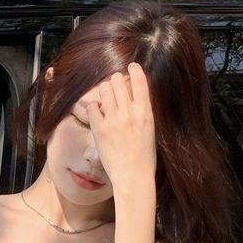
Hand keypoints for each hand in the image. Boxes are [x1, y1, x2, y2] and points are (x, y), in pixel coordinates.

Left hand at [83, 63, 155, 195]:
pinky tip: (96, 111)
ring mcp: (114, 120)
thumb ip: (141, 112)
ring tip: (104, 96)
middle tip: (113, 84)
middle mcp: (130, 113)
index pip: (140, 82)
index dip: (135, 70)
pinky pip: (92, 107)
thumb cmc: (144, 157)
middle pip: (119, 82)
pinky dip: (93, 106)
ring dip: (103, 90)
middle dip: (115, 81)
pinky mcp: (100, 129)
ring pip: (104, 90)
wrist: (134, 177)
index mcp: (146, 112)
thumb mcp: (149, 130)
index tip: (131, 66)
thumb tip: (133, 98)